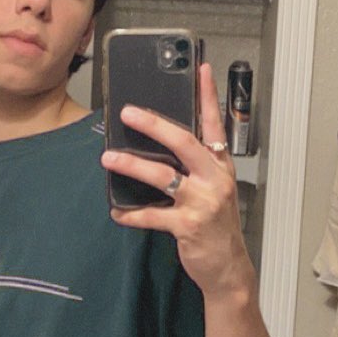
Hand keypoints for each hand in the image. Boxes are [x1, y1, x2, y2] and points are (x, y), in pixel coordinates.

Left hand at [100, 63, 254, 300]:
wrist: (228, 268)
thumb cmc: (217, 226)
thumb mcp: (213, 189)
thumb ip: (195, 166)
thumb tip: (159, 145)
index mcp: (220, 166)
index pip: (215, 123)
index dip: (208, 95)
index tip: (200, 69)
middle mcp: (214, 179)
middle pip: (184, 142)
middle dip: (154, 124)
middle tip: (127, 113)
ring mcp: (203, 202)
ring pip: (163, 175)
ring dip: (132, 165)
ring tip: (109, 158)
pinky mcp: (189, 225)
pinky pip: (153, 215)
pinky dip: (132, 214)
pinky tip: (117, 212)